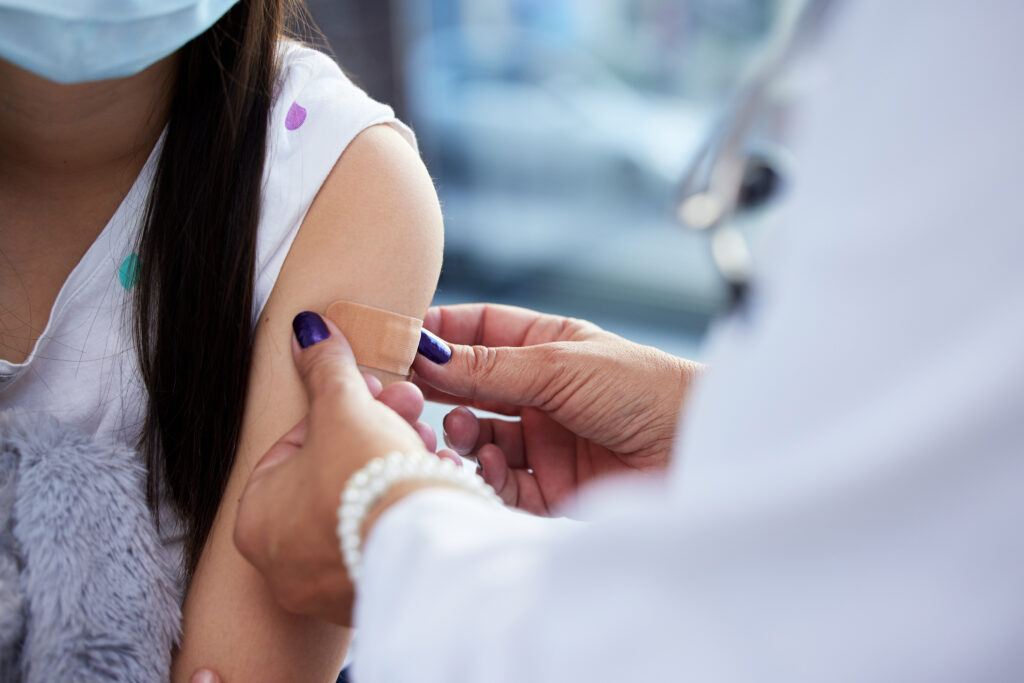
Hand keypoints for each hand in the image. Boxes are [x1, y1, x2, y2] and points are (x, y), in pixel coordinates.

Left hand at [234, 313, 428, 624]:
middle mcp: (280, 563)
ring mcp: (324, 587)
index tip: (369, 394)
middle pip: (329, 476)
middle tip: (404, 409)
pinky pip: (384, 539)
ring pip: (359, 508)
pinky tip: (434, 480)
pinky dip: (405, 508)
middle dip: (372, 434)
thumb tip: (306, 329)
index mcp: (254, 519)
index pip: (293, 448)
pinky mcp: (371, 595)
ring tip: (426, 445)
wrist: (423, 547)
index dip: (336, 411)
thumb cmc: (367, 480)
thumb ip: (324, 368)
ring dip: (393, 466)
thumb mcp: (343, 407)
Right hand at [413, 304, 702, 514]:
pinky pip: (500, 481)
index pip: (481, 332)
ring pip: (480, 435)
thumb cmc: (643, 388)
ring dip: (461, 432)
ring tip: (459, 429)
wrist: (697, 450)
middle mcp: (542, 392)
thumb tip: (425, 352)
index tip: (401, 338)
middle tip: (402, 391)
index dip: (442, 333)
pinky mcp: (550, 488)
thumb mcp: (559, 365)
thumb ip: (489, 366)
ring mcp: (544, 440)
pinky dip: (485, 473)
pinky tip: (487, 462)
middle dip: (438, 388)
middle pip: (472, 386)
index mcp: (549, 347)